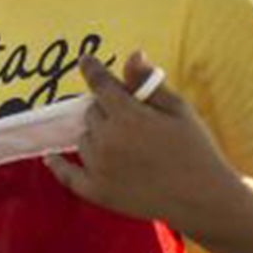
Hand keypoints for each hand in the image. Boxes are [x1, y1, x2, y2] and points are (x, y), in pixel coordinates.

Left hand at [46, 51, 242, 235]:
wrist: (202, 198)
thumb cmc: (195, 149)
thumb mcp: (178, 110)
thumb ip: (148, 84)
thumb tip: (132, 54)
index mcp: (128, 116)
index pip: (101, 85)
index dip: (93, 69)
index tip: (85, 59)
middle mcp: (107, 139)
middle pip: (92, 112)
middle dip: (107, 110)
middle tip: (131, 120)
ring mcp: (98, 167)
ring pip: (83, 139)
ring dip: (96, 136)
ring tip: (125, 147)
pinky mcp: (96, 192)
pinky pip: (66, 174)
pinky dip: (58, 165)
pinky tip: (49, 158)